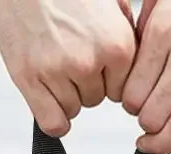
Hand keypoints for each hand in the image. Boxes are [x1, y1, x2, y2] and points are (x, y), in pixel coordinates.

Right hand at [0, 0, 137, 137]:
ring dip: (64, 95)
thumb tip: (140, 67)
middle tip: (68, 54)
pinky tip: (48, 100)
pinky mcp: (30, 79)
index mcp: (118, 45)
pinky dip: (53, 119)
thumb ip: (126, 35)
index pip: (122, 91)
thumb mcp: (111, 3)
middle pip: (96, 100)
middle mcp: (91, 62)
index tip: (95, 64)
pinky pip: (53, 124)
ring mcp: (59, 71)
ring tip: (53, 62)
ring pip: (73, 110)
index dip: (107, 79)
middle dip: (84, 83)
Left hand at [122, 0, 170, 153]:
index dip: (129, 104)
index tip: (133, 102)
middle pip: (154, 115)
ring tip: (155, 144)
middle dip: (144, 125)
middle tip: (145, 121)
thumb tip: (130, 59)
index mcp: (166, 31)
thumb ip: (146, 27)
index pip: (134, 92)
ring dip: (164, 144)